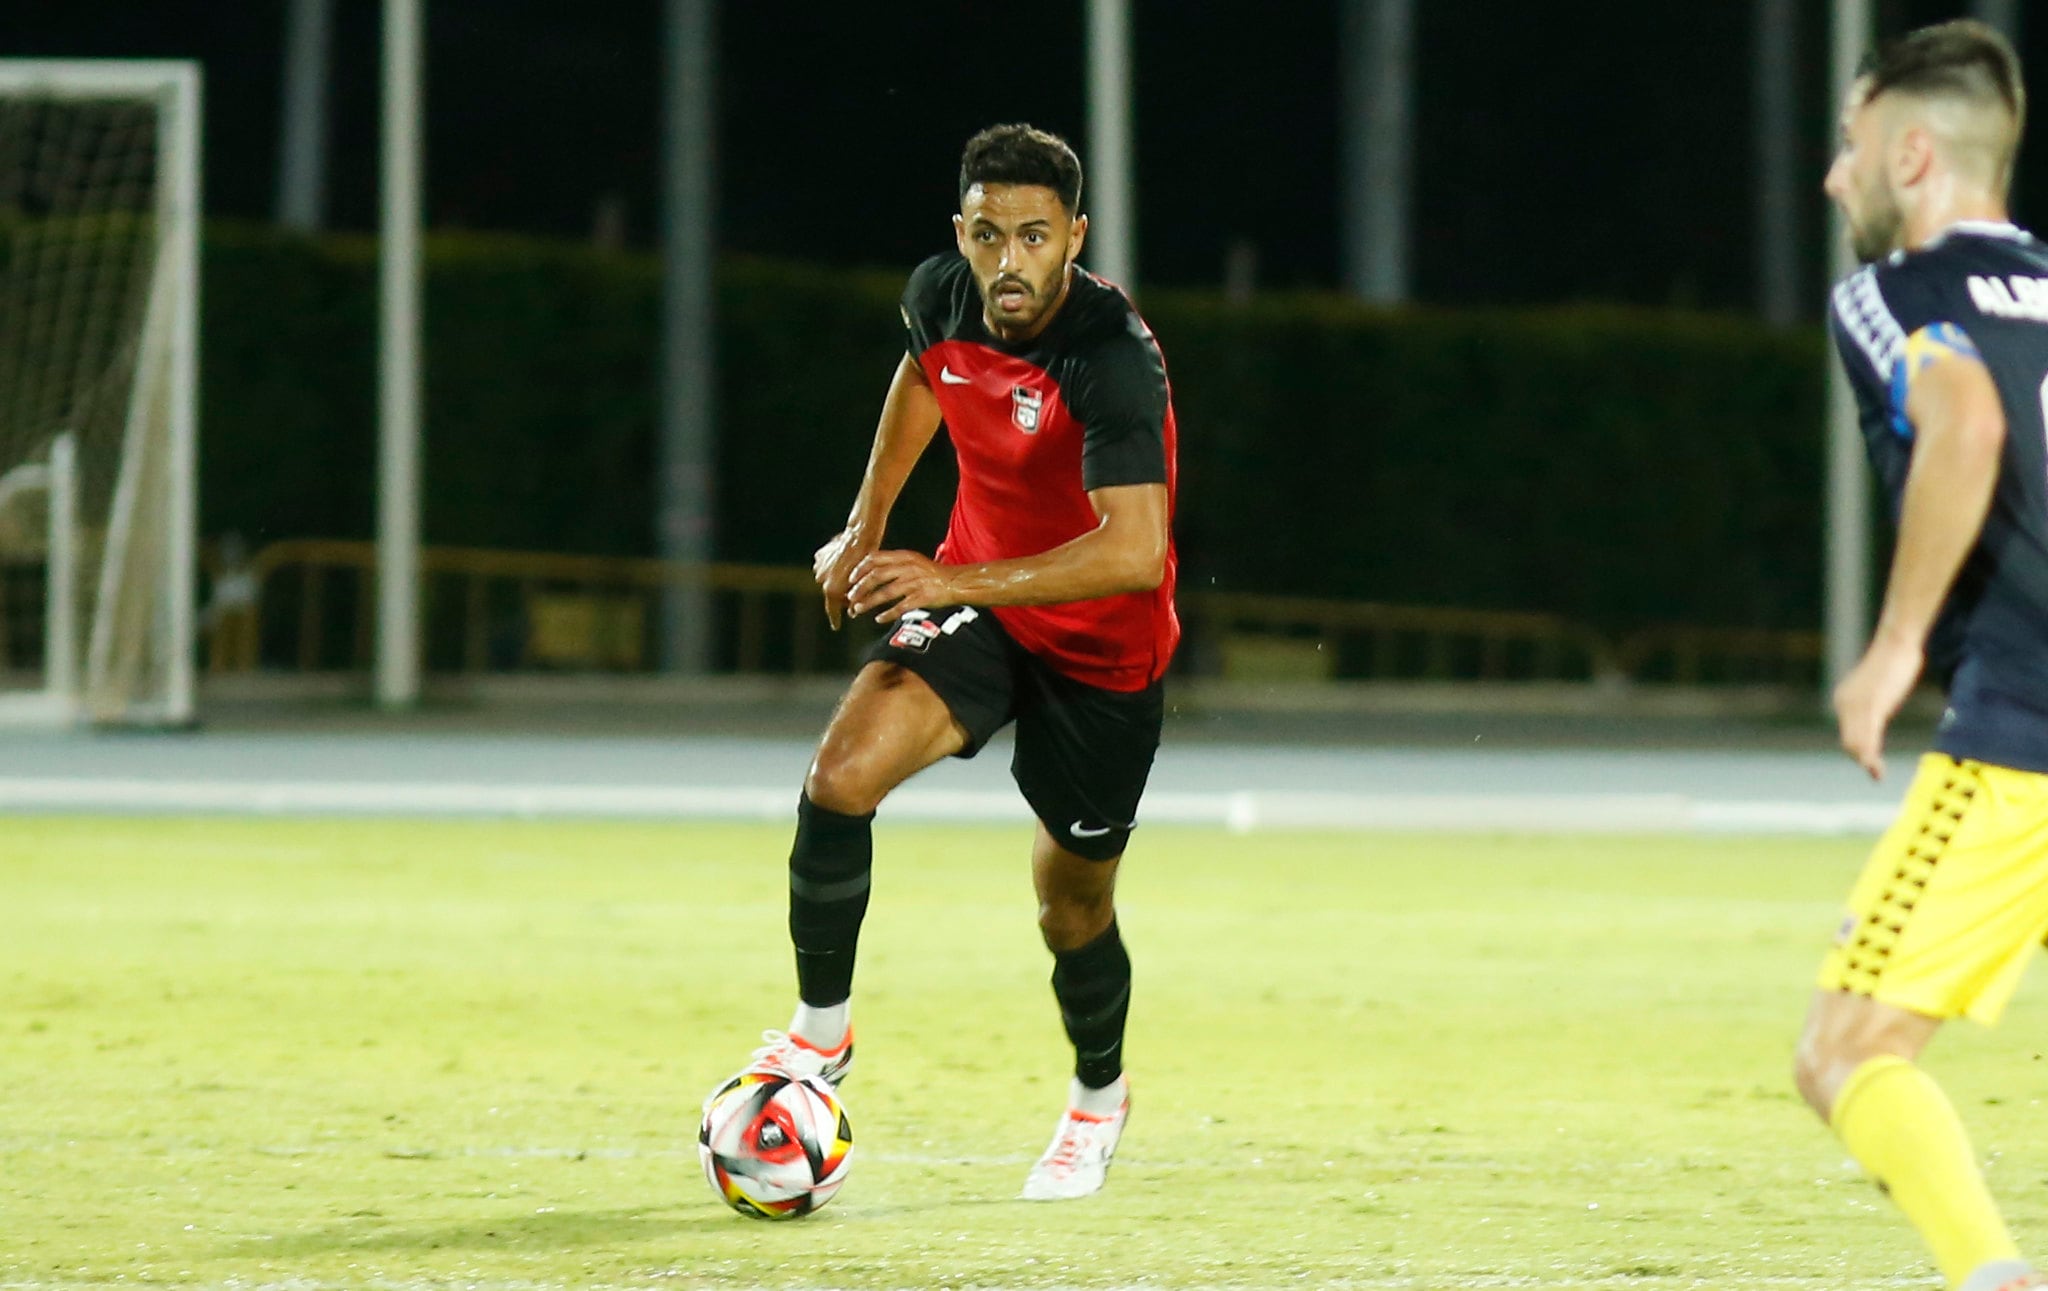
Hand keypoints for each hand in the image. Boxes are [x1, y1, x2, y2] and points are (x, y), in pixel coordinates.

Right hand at [813, 528, 875, 630]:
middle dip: (841, 594)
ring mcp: (819, 567)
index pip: (832, 610)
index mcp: (831, 590)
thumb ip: (857, 601)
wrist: (860, 537)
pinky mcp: (820, 555)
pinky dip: (832, 567)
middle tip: (854, 591)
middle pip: (831, 594)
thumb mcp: (865, 585)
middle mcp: (822, 580)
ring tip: (851, 572)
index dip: (835, 619)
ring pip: (828, 579)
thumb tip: (853, 612)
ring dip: (836, 580)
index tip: (836, 626)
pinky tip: (844, 562)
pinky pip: (825, 566)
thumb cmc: (866, 562)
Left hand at [847, 550, 956, 624]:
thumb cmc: (933, 574)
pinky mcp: (922, 597)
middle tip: (851, 597)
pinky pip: (901, 607)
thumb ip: (895, 564)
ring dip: (869, 602)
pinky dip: (887, 614)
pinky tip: (879, 619)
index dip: (860, 569)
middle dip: (860, 588)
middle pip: (877, 576)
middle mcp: (908, 568)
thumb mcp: (914, 561)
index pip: (875, 559)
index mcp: (905, 556)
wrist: (957, 582)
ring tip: (859, 609)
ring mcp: (915, 583)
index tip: (851, 579)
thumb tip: (871, 573)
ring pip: (886, 593)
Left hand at [1832, 635, 1924, 779]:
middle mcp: (1844, 703)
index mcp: (1843, 700)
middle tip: (1876, 773)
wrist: (1897, 642)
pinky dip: (1870, 756)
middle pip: (1849, 741)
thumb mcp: (1878, 687)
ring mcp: (1856, 706)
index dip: (1858, 749)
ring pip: (1857, 742)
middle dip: (1862, 758)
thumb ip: (1873, 702)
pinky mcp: (1871, 707)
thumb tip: (1876, 712)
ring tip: (1876, 774)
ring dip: (1867, 761)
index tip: (1870, 763)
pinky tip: (1876, 767)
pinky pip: (1868, 737)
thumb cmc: (1893, 662)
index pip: (1846, 732)